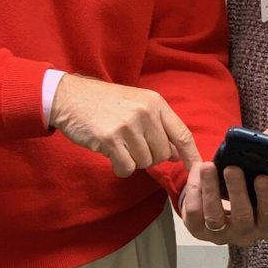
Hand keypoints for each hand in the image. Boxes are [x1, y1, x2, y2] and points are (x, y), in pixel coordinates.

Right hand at [49, 74, 199, 176]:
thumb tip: (177, 153)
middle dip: (150, 157)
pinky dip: (120, 167)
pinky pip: (127, 167)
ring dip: (132, 160)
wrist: (70, 97)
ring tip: (119, 144)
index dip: (191, 155)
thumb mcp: (137, 104)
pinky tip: (110, 153)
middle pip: (163, 153)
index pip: (182, 134)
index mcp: (155, 103)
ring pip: (144, 162)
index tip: (198, 169)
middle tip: (132, 146)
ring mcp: (128, 126)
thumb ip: (159, 126)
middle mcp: (145, 113)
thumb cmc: (105, 103)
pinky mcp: (110, 140)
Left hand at [181, 160, 267, 245]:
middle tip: (232, 168)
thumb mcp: (263, 191)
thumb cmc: (247, 195)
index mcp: (265, 225)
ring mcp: (220, 235)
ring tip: (208, 166)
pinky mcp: (198, 230)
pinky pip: (193, 213)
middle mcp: (244, 234)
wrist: (220, 205)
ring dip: (210, 189)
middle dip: (237, 190)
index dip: (267, 198)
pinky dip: (193, 190)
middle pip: (242, 216)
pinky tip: (196, 171)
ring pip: (214, 216)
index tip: (263, 177)